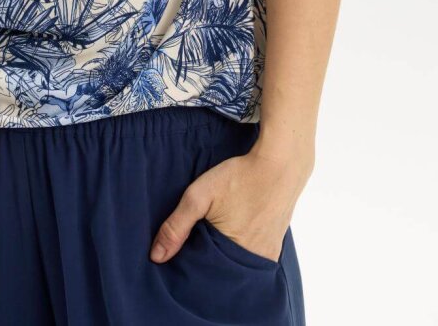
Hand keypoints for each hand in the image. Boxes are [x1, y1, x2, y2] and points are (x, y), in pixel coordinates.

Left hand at [149, 143, 311, 264]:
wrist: (280, 164)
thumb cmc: (239, 177)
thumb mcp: (199, 196)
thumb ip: (176, 226)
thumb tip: (156, 256)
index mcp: (232, 256)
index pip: (203, 274)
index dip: (190, 263)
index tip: (182, 249)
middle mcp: (253, 263)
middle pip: (221, 272)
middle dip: (207, 260)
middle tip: (200, 235)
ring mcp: (267, 256)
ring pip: (237, 265)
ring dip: (225, 255)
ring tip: (217, 231)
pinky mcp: (275, 247)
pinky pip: (251, 258)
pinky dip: (240, 249)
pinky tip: (235, 229)